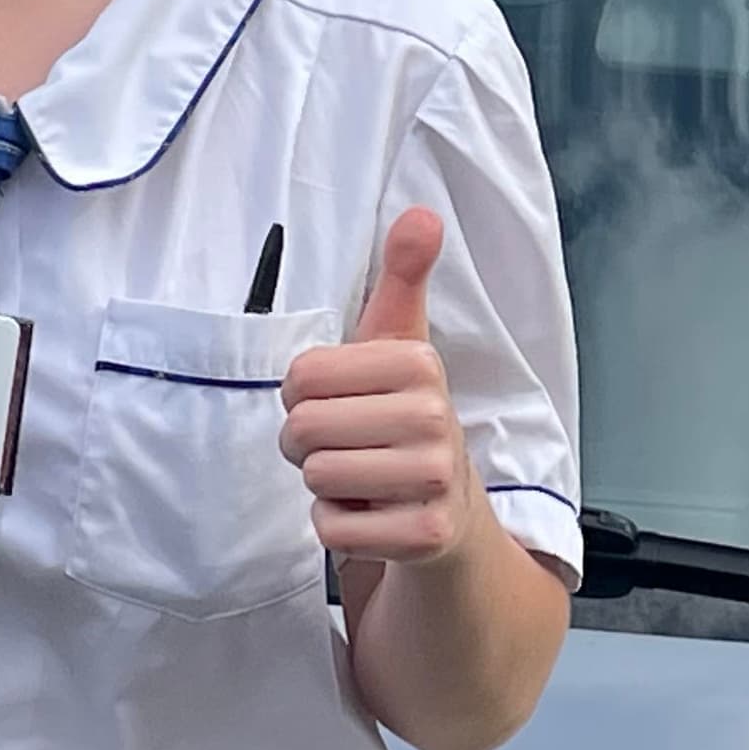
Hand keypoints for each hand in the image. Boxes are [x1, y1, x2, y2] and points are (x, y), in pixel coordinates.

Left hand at [281, 208, 485, 570]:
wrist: (449, 508)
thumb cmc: (403, 419)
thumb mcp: (400, 345)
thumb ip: (403, 278)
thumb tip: (422, 214)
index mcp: (418, 364)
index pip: (300, 377)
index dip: (302, 396)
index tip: (339, 402)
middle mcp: (435, 418)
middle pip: (301, 430)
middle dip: (308, 445)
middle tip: (346, 445)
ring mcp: (433, 479)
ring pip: (315, 479)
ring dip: (324, 486)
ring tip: (361, 477)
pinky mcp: (424, 535)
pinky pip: (331, 530)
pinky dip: (338, 527)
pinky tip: (372, 515)